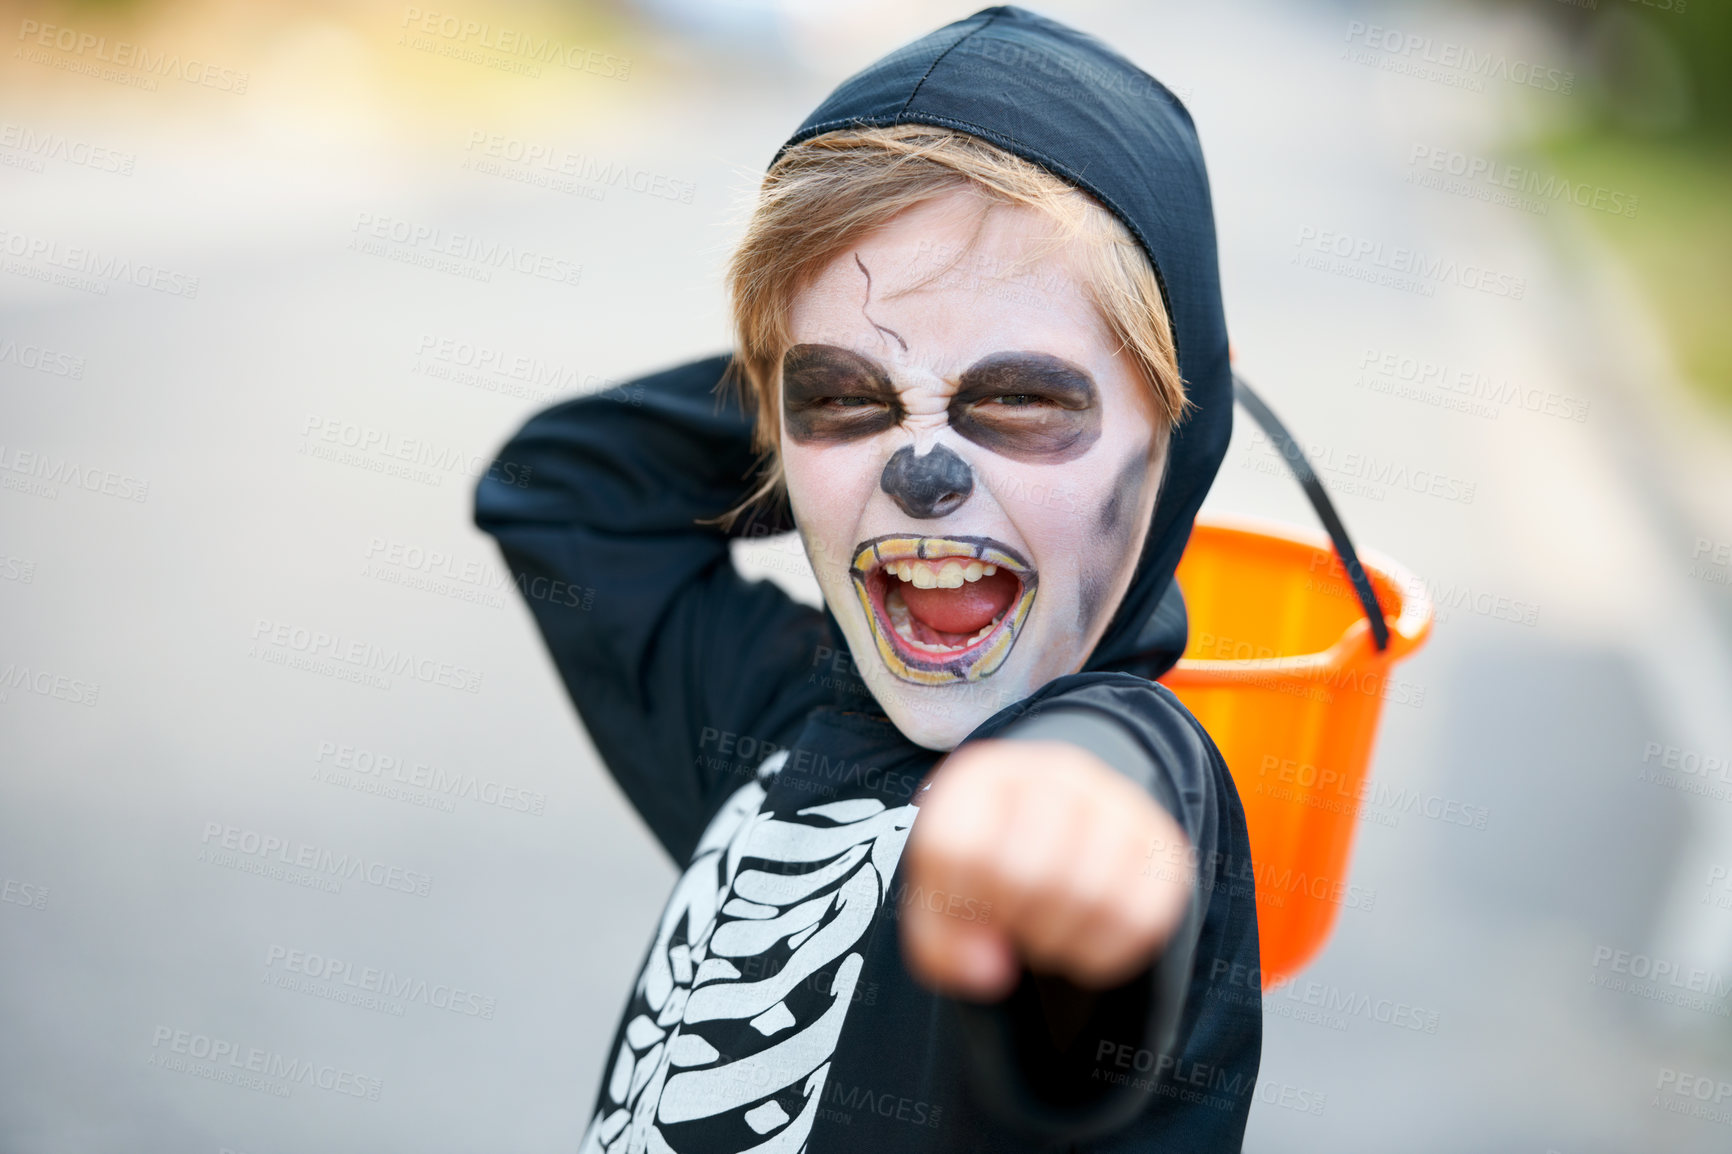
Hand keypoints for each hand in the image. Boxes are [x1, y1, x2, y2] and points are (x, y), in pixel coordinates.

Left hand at [899, 739, 1194, 1000]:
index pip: (960, 848)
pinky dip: (1104, 955)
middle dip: (1014, 924)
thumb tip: (991, 971)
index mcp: (985, 776)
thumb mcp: (944, 899)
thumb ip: (944, 945)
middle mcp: (1057, 774)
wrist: (1055, 832)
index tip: (971, 909)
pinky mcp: (1163, 843)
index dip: (960, 905)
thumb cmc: (988, 870)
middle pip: (1030, 873)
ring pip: (1092, 896)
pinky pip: (1142, 919)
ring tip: (1044, 932)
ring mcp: (1118, 803)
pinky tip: (1081, 945)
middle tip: (1013, 924)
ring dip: (1058, 943)